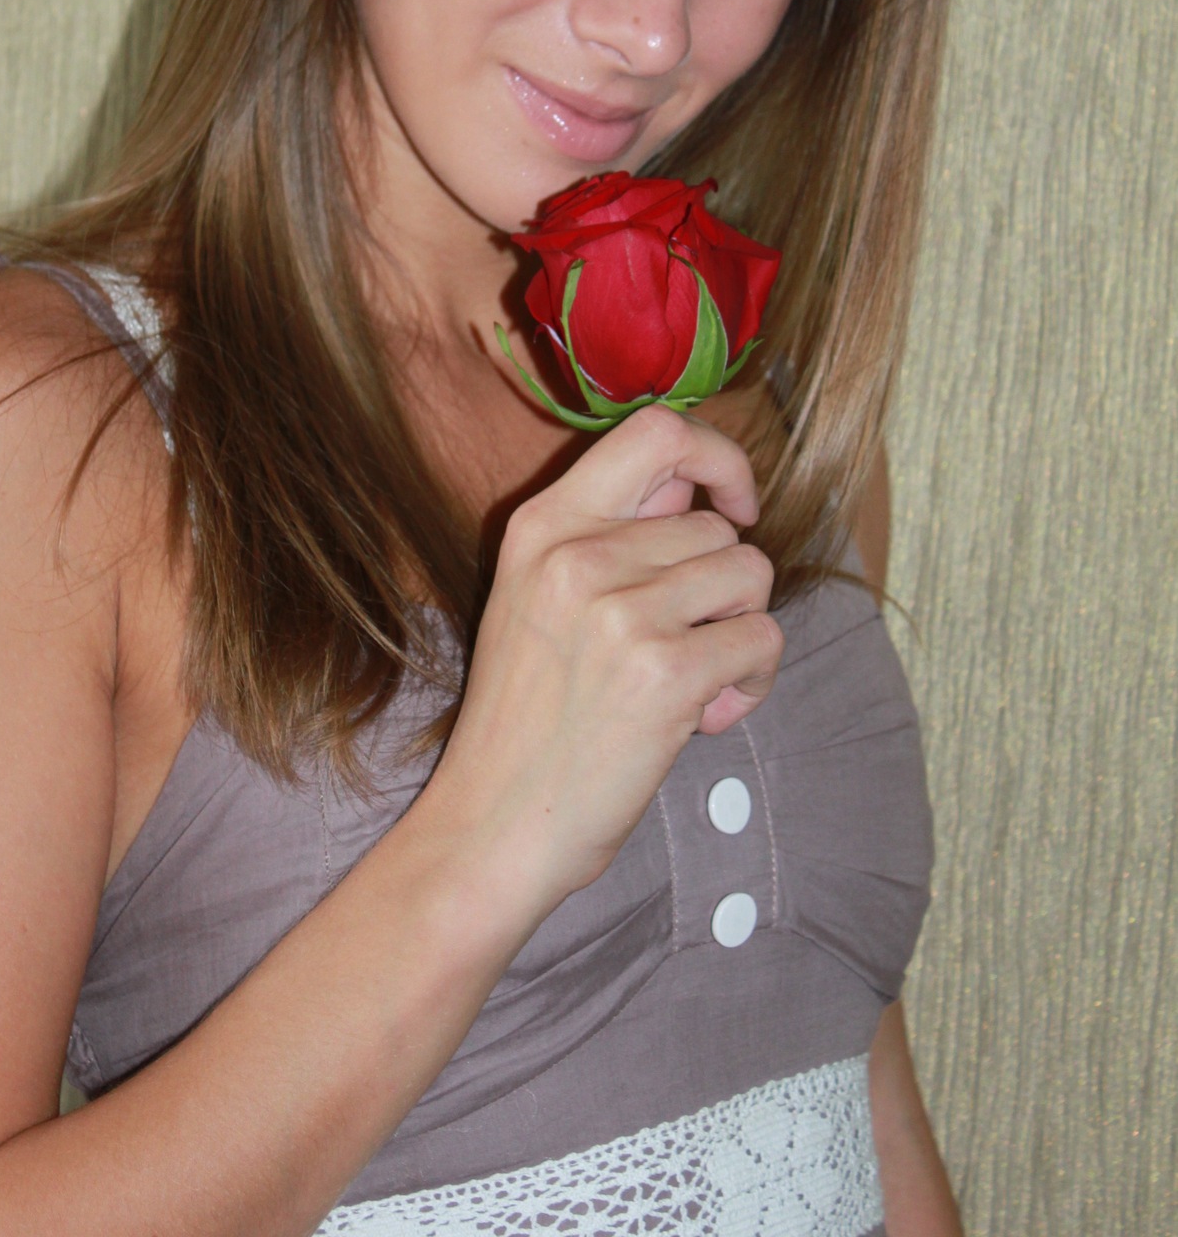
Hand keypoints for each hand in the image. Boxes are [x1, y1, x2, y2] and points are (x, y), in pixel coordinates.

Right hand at [425, 403, 782, 917]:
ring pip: (752, 575)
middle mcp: (578, 553)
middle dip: (723, 588)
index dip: (719, 457)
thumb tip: (698, 491)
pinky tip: (705, 717)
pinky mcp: (665, 671)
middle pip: (718, 525)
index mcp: (542, 524)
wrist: (493, 825)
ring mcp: (621, 610)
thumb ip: (608, 535)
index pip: (657, 430)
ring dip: (741, 633)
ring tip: (693, 683)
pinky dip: (753, 682)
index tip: (732, 507)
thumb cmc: (526, 720)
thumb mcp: (534, 596)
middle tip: (682, 648)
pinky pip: (762, 639)